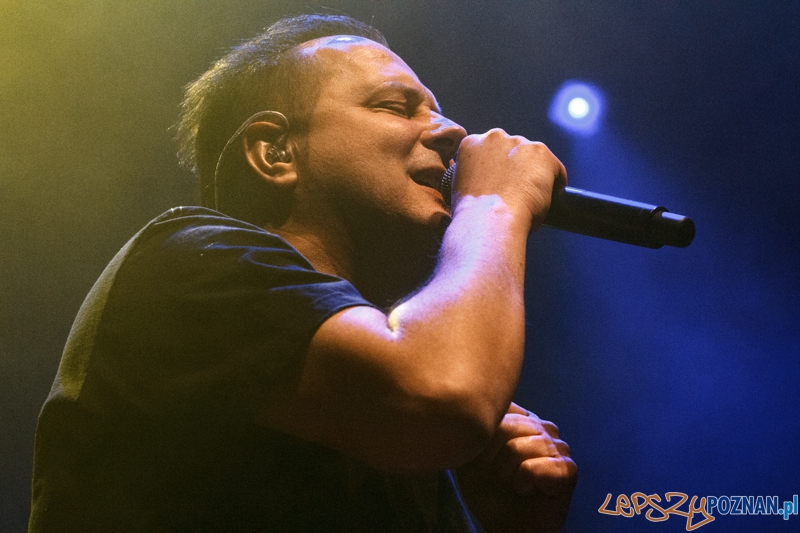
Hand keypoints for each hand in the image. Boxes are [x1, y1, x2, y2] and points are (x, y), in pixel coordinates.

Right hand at [452, 130, 566, 228]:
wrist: (490, 220)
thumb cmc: (475, 214)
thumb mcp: (463, 188)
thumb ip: (476, 178)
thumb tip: (490, 187)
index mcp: (471, 144)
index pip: (488, 151)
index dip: (495, 169)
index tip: (499, 184)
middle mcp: (495, 138)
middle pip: (512, 151)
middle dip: (515, 168)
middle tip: (515, 192)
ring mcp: (520, 144)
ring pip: (534, 159)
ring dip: (534, 174)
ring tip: (532, 198)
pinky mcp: (542, 154)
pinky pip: (555, 168)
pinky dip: (555, 183)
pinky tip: (548, 199)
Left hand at [457, 403, 576, 532]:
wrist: (506, 527)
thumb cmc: (490, 490)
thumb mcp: (473, 452)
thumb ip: (477, 425)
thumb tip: (475, 402)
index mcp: (523, 418)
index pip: (500, 409)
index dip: (485, 436)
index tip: (486, 458)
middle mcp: (544, 427)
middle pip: (505, 425)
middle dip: (493, 457)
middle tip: (501, 475)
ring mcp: (559, 446)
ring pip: (515, 448)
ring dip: (507, 473)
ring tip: (513, 483)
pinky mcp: (567, 469)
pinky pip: (530, 468)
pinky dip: (521, 484)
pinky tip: (527, 491)